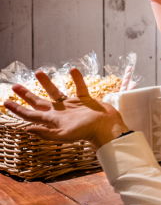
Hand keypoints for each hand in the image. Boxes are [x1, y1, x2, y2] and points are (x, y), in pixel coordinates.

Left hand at [3, 68, 129, 148]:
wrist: (107, 127)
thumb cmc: (87, 132)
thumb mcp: (64, 134)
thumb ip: (46, 132)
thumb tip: (27, 129)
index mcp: (53, 120)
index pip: (31, 115)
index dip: (18, 109)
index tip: (6, 102)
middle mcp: (60, 112)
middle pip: (39, 102)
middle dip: (26, 95)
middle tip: (15, 87)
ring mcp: (72, 105)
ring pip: (56, 92)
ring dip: (46, 83)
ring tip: (38, 72)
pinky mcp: (85, 100)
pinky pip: (79, 87)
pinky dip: (76, 78)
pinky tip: (73, 70)